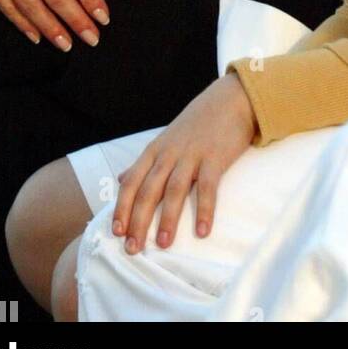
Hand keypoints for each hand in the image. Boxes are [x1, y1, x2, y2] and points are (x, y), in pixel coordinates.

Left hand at [113, 75, 256, 251]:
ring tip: (163, 245)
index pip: (131, 182)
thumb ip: (144, 162)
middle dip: (138, 222)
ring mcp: (192, 154)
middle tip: (133, 249)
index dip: (122, 208)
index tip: (116, 232)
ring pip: (173, 190)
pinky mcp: (215, 157)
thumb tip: (119, 179)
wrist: (230, 98)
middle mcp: (169, 153)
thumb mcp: (165, 139)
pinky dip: (204, 210)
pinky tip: (202, 231)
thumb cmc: (197, 123)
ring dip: (167, 219)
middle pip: (148, 190)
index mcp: (155, 151)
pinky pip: (207, 187)